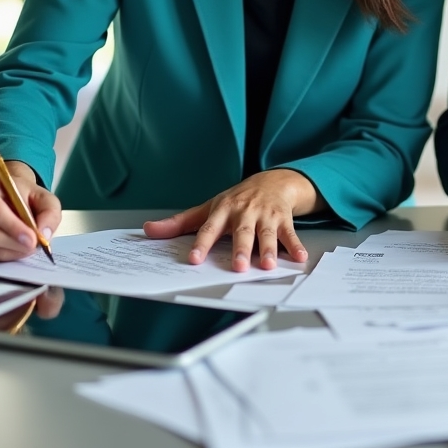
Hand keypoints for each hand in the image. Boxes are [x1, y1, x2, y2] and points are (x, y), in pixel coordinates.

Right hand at [0, 161, 61, 261]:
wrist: (8, 196)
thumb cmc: (23, 195)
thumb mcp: (43, 196)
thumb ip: (49, 212)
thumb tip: (44, 234)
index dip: (14, 227)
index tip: (32, 239)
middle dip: (18, 243)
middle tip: (35, 245)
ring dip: (15, 251)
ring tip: (29, 243)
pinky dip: (7, 256)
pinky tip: (17, 247)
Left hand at [143, 169, 324, 271]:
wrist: (273, 180)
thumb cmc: (237, 199)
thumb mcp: (208, 207)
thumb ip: (180, 223)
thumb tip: (148, 230)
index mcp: (223, 211)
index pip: (209, 228)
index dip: (201, 243)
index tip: (193, 258)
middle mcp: (245, 212)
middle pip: (242, 232)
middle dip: (241, 249)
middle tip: (238, 266)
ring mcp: (266, 215)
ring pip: (267, 234)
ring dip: (270, 249)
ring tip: (268, 265)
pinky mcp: (284, 219)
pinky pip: (290, 234)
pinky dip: (296, 246)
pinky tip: (299, 258)